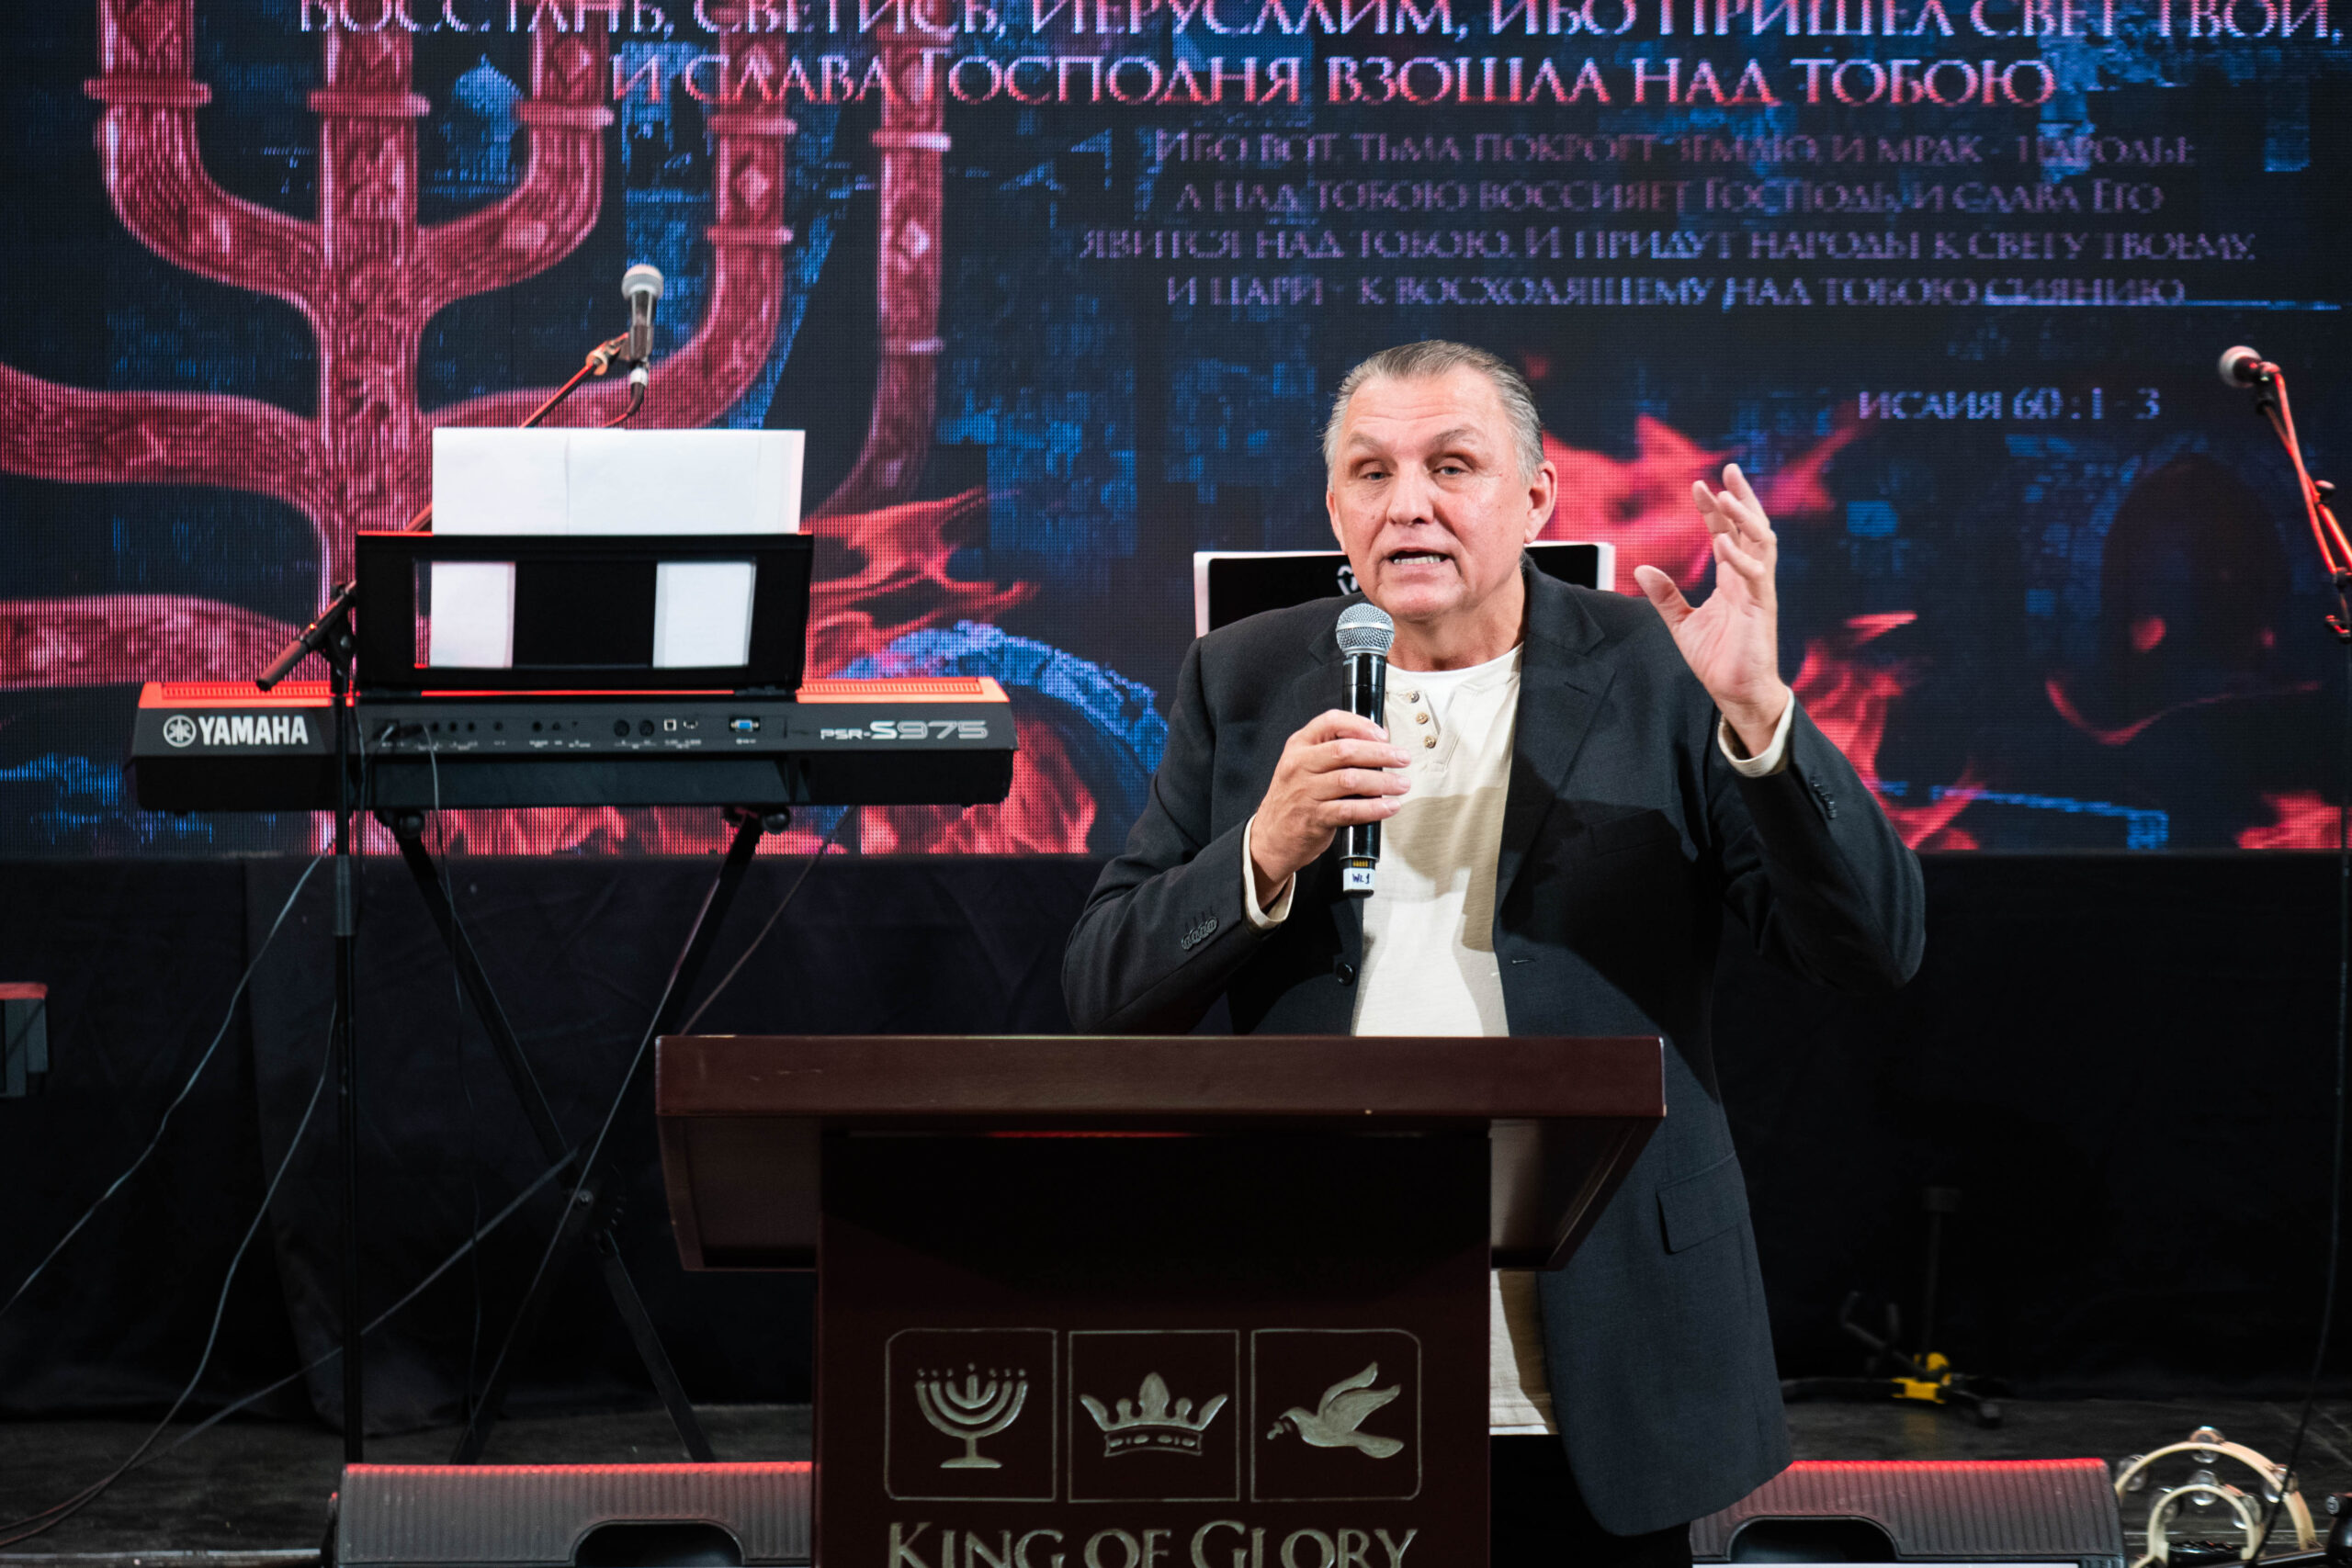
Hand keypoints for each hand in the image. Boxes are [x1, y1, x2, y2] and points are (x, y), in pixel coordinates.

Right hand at [1249, 710, 1410, 904]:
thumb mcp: (1303, 765)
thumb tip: (1377, 745)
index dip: (1361, 725)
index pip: (1330, 722)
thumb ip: (1331, 752)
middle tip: (1401, 758)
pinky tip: (1389, 806)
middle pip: (1345, 751)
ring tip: (1401, 784)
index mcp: (1299, 746)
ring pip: (1350, 780)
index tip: (1383, 734)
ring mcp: (1305, 792)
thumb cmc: (1294, 798)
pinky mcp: (1314, 818)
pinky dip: (1374, 808)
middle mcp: (1300, 766)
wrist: (1271, 836)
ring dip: (1382, 781)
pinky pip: (1349, 810)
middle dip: (1381, 753)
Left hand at [1632, 462, 1790, 756]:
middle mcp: (1749, 578)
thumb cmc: (1718, 658)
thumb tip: (1641, 569)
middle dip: (1741, 497)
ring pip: (1761, 543)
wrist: (1736, 691)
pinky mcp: (1761, 609)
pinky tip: (1723, 544)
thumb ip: (1666, 595)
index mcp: (1733, 578)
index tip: (1700, 485)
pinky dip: (1740, 559)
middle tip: (1729, 468)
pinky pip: (1755, 577)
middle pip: (1751, 527)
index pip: (1726, 532)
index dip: (1715, 508)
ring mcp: (1758, 591)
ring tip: (1726, 495)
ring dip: (1744, 518)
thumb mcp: (1682, 622)